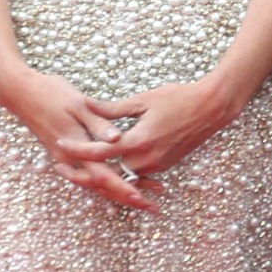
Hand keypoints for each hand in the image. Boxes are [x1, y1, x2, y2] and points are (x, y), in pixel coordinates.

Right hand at [1, 65, 160, 211]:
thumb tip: (116, 139)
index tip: (142, 198)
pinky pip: (89, 173)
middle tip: (152, 206)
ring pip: (96, 182)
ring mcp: (67, 158)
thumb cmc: (51, 93)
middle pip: (102, 185)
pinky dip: (107, 180)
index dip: (124, 187)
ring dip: (119, 190)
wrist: (22, 93)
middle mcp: (70, 159)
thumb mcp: (78, 104)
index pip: (103, 175)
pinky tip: (121, 179)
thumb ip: (98, 123)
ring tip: (145, 197)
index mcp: (75, 147)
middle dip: (127, 196)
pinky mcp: (66, 152)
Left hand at [57, 71, 246, 175]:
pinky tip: (108, 164)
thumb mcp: (143, 100)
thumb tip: (86, 105)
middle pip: (106, 171)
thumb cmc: (178, 98)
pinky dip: (120, 170)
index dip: (77, 149)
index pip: (99, 151)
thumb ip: (112, 109)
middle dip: (83, 170)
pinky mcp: (163, 167)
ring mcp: (155, 166)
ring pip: (120, 173)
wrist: (211, 108)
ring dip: (101, 171)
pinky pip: (135, 172)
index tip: (60, 144)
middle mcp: (145, 160)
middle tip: (60, 165)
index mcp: (137, 142)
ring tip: (78, 165)